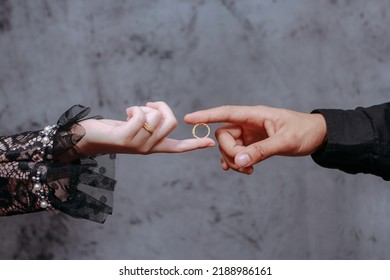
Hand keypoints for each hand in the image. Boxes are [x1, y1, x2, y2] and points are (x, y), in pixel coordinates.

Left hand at [76, 101, 214, 155]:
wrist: (86, 138)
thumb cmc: (112, 130)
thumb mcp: (136, 126)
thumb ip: (150, 121)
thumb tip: (157, 109)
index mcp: (153, 146)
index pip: (179, 147)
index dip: (195, 143)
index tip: (211, 142)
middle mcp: (148, 148)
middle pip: (171, 121)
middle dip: (161, 107)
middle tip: (146, 105)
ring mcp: (137, 145)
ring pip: (156, 117)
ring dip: (144, 108)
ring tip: (131, 114)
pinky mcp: (125, 138)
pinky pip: (141, 115)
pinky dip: (134, 109)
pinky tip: (125, 114)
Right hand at [185, 105, 326, 173]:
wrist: (318, 136)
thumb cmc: (305, 132)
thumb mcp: (285, 141)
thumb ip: (262, 151)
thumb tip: (240, 160)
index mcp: (255, 115)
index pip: (225, 113)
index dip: (206, 116)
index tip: (188, 119)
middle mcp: (249, 123)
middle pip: (224, 135)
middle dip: (229, 152)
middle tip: (245, 165)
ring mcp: (250, 133)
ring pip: (229, 146)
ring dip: (234, 160)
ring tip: (249, 170)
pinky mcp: (253, 143)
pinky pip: (237, 152)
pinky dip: (237, 161)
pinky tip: (242, 169)